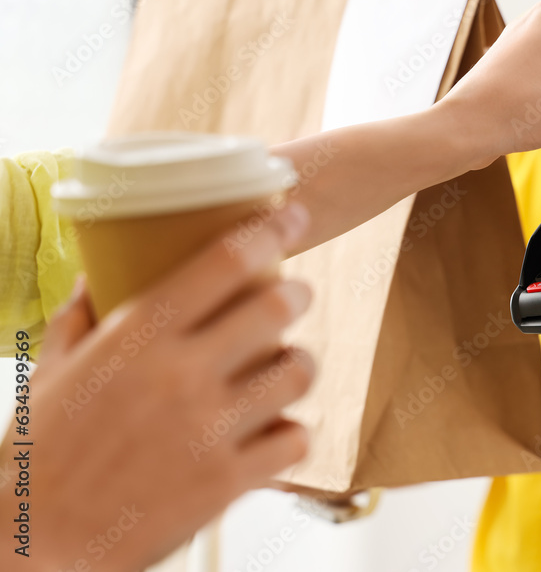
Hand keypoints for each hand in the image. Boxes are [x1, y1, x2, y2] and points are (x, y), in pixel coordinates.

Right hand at [1, 203, 315, 571]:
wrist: (29, 547)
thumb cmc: (35, 457)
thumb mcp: (49, 374)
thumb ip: (79, 319)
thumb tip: (97, 275)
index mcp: (137, 338)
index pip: (224, 262)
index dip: (270, 230)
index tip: (295, 215)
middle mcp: (181, 375)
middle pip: (277, 308)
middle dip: (296, 295)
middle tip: (293, 297)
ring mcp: (210, 430)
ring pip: (297, 372)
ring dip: (298, 364)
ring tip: (285, 366)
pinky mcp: (228, 482)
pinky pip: (295, 439)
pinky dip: (292, 431)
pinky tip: (274, 430)